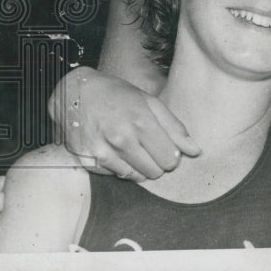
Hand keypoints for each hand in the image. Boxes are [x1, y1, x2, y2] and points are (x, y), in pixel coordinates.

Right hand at [48, 67, 200, 181]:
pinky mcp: (86, 161)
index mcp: (141, 122)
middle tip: (147, 146)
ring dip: (138, 166)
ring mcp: (102, 152)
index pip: (169, 159)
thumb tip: (195, 151)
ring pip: (135, 177)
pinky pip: (114, 175)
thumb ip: (174, 128)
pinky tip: (115, 149)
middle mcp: (121, 139)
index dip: (171, 155)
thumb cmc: (117, 95)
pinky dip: (119, 167)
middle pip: (154, 171)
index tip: (165, 146)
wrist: (75, 93)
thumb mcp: (150, 102)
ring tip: (131, 146)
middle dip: (156, 162)